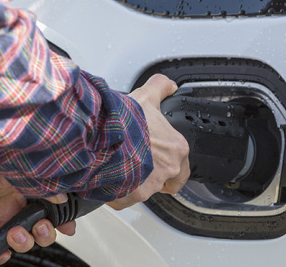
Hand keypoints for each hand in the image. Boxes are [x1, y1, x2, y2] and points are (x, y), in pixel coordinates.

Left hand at [0, 176, 75, 264]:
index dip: (64, 222)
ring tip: (16, 233)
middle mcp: (23, 208)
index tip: (68, 228)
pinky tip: (4, 251)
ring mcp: (6, 219)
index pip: (55, 212)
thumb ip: (45, 186)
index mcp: (35, 194)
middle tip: (40, 227)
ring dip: (25, 242)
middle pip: (42, 231)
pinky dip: (2, 254)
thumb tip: (62, 198)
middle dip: (45, 234)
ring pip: (24, 241)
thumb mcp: (27, 173)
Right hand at [107, 74, 189, 209]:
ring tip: (118, 167)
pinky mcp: (130, 195)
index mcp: (176, 149)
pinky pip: (123, 199)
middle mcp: (167, 169)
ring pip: (143, 191)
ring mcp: (150, 185)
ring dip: (132, 183)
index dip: (169, 165)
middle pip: (164, 182)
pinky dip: (115, 192)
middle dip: (151, 177)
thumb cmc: (126, 119)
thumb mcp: (147, 96)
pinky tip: (107, 176)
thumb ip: (161, 88)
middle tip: (136, 166)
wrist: (102, 134)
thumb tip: (168, 85)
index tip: (156, 160)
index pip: (182, 168)